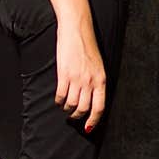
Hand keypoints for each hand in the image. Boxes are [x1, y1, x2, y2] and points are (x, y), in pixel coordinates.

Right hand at [55, 10, 106, 132]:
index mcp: (101, 79)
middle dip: (77, 116)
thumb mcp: (98, 65)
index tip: (88, 127)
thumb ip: (96, 81)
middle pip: (84, 108)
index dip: (93, 120)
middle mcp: (90, 81)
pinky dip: (58, 100)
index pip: (99, 107)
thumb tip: (92, 97)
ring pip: (72, 104)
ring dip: (67, 108)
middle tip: (72, 116)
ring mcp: (77, 78)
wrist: (77, 30)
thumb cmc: (87, 46)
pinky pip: (61, 95)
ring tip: (65, 106)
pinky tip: (58, 99)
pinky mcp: (64, 74)